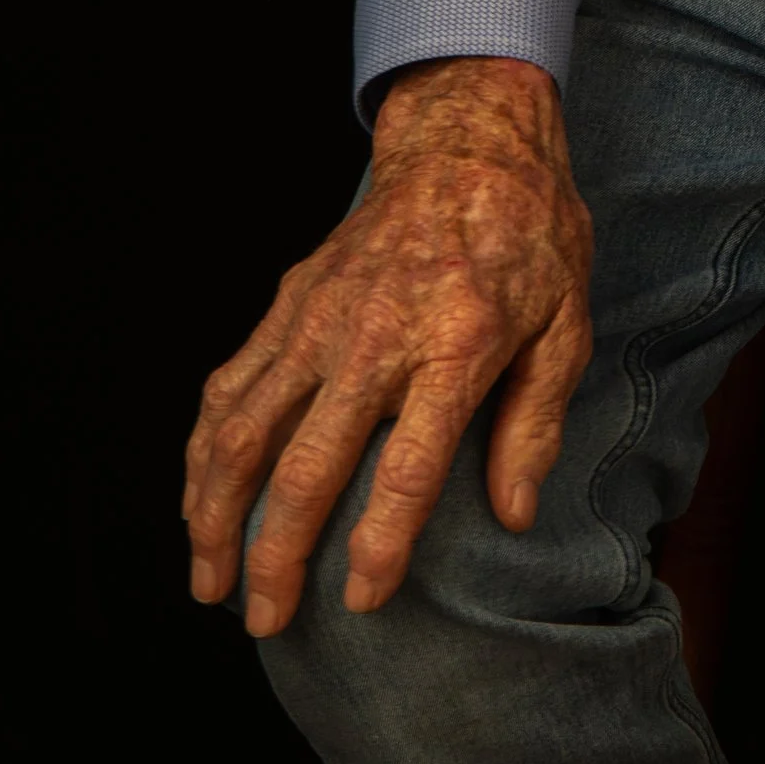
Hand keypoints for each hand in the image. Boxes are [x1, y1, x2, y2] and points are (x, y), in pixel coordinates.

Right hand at [182, 56, 592, 637]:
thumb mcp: (566, 324)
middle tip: (268, 621)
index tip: (361, 600)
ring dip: (216, 515)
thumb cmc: (530, 239)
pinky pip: (230, 387)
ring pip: (243, 431)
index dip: (380, 544)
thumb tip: (513, 514)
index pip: (408, 467)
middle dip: (278, 555)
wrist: (468, 142)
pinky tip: (198, 502)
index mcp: (457, 344)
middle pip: (308, 465)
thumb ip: (536, 422)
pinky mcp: (288, 304)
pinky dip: (204, 453)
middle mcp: (376, 334)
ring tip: (210, 582)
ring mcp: (320, 317)